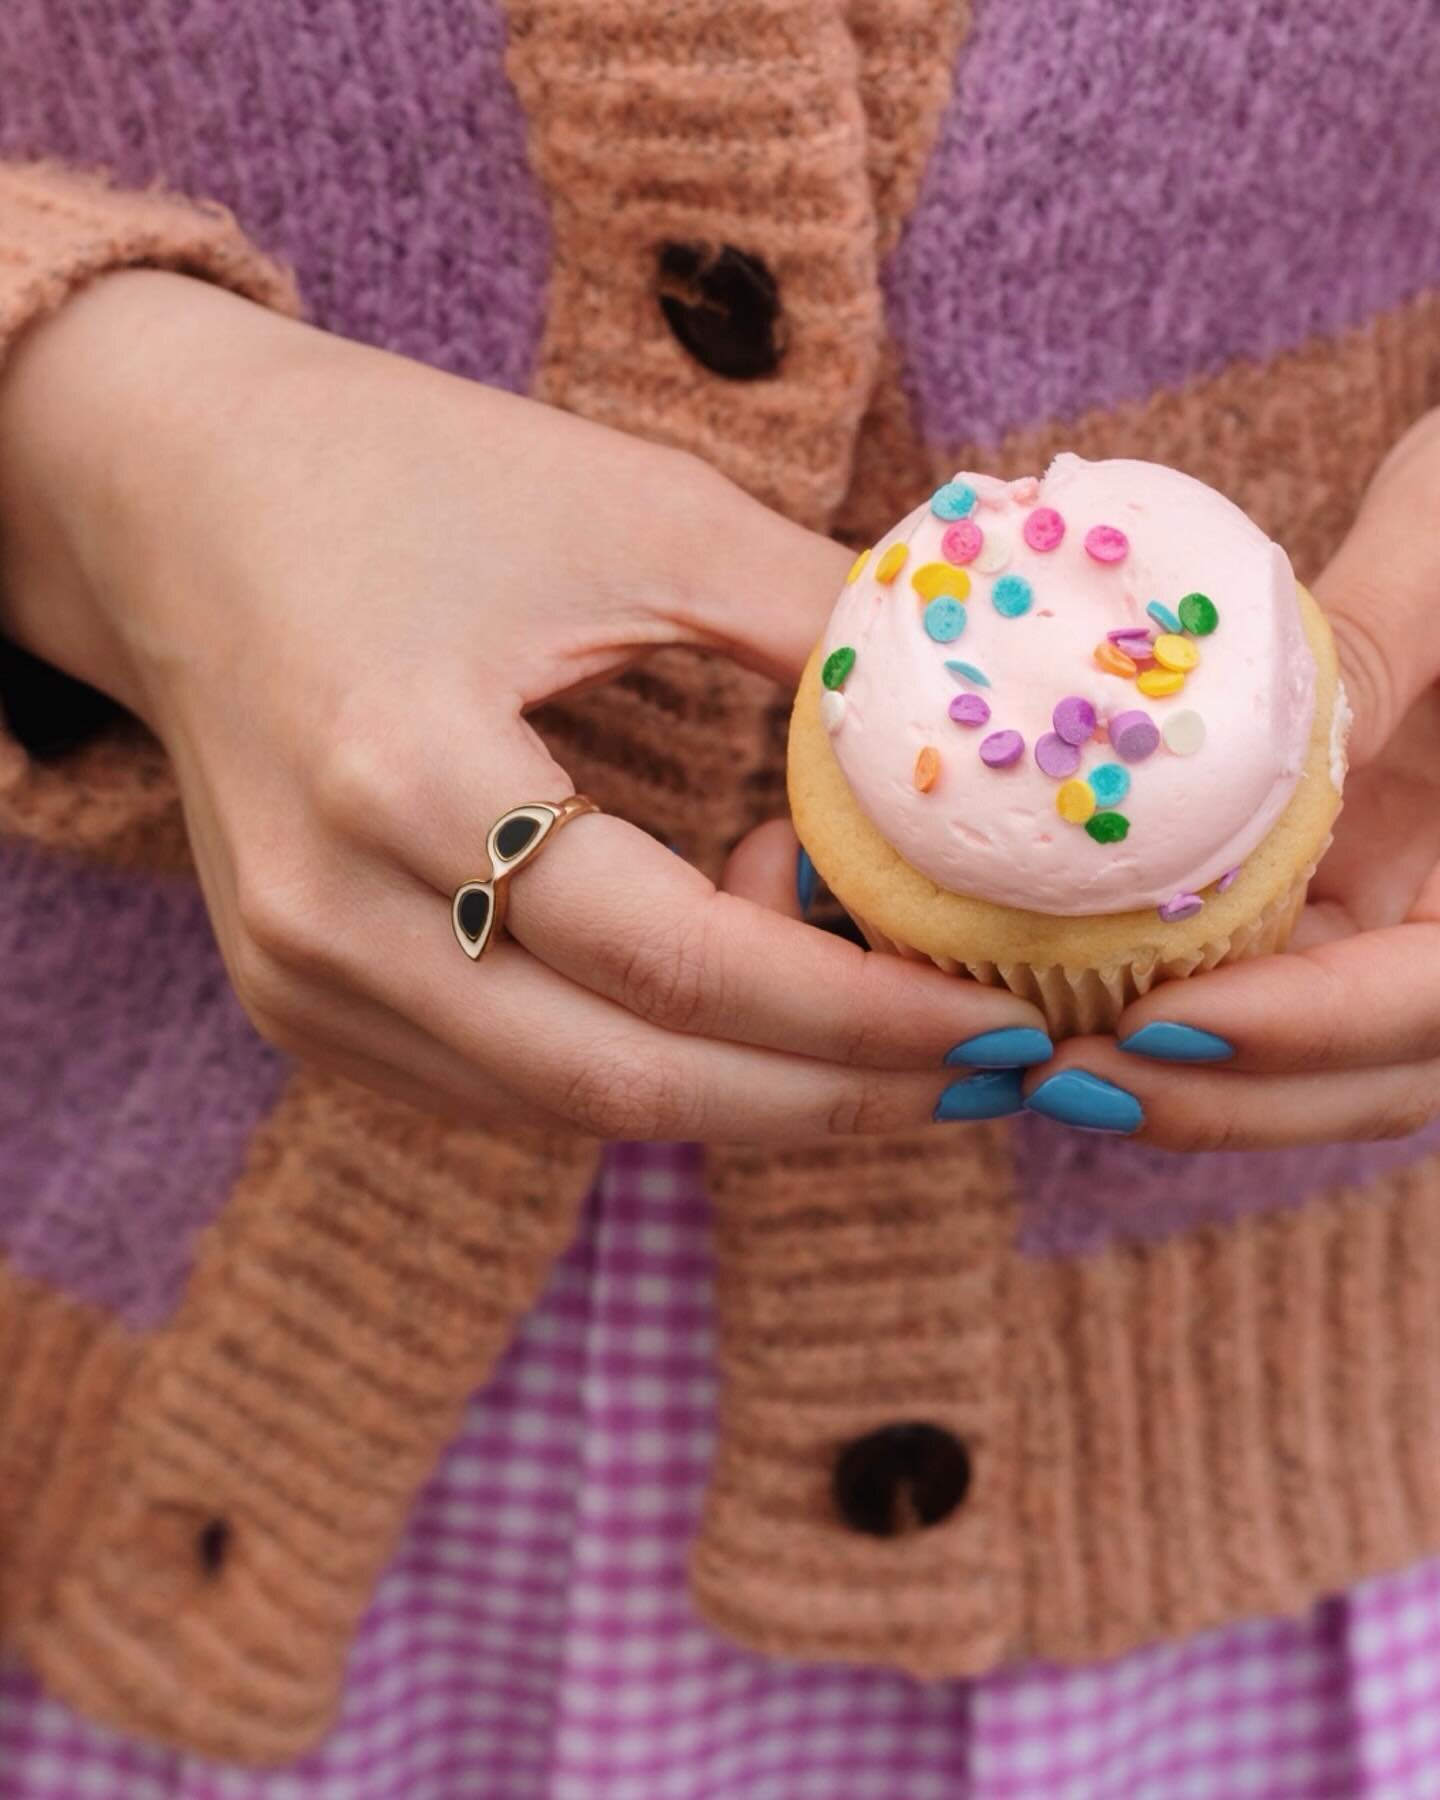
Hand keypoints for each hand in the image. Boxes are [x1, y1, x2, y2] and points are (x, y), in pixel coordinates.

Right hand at [0, 271, 1050, 1142]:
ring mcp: (300, 977)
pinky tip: (728, 1008)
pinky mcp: (297, 1001)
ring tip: (860, 1018)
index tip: (985, 1022)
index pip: (673, 962)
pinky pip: (505, 1087)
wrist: (179, 502)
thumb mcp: (634, 510)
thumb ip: (813, 624)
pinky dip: (639, 1068)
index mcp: (405, 769)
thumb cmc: (405, 476)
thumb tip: (977, 737)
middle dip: (823, 1099)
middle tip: (965, 1074)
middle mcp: (330, 912)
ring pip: (567, 1106)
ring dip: (740, 1089)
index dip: (851, 1013)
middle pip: (622, 1081)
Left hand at [1025, 410, 1439, 1146]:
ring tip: (1039, 1067)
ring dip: (1180, 1078)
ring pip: (1305, 1058)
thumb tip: (1245, 738)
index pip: (1434, 1001)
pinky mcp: (1333, 902)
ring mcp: (1399, 921)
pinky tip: (1052, 1002)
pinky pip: (1252, 985)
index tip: (1165, 1026)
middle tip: (1065, 1077)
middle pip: (1367, 1072)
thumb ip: (1375, 644)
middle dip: (1219, 1092)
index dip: (1309, 1031)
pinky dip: (1163, 1011)